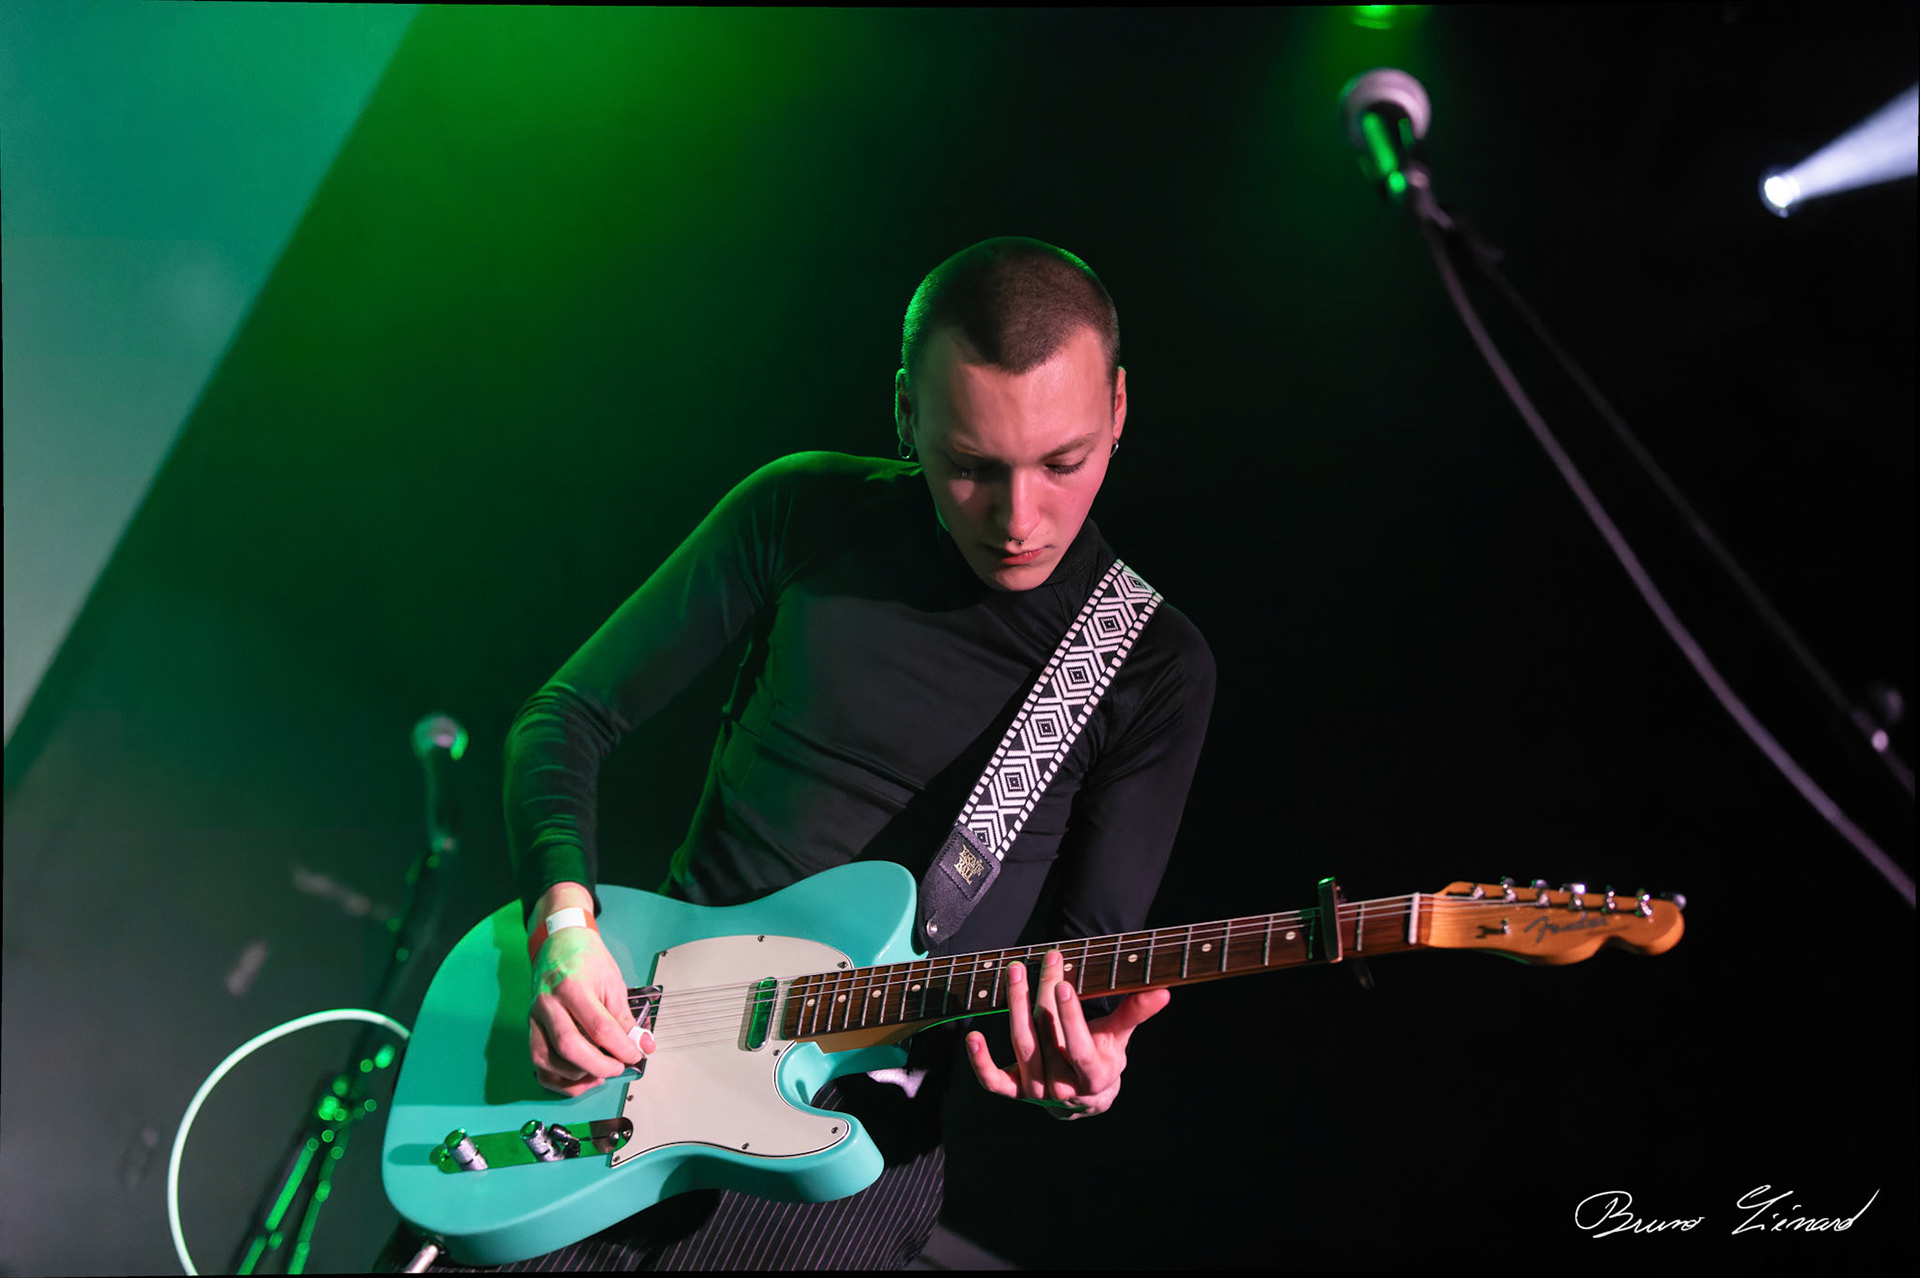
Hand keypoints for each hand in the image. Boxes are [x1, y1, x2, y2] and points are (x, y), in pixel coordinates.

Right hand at [528, 924, 651, 1095]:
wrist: (560, 943)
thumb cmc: (587, 961)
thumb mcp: (613, 983)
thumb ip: (625, 1019)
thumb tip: (643, 1045)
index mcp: (573, 987)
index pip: (599, 1028)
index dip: (621, 1048)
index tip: (636, 1054)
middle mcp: (549, 1004)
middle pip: (570, 1047)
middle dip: (599, 1065)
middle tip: (618, 1067)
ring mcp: (535, 1017)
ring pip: (547, 1060)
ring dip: (576, 1076)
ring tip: (600, 1074)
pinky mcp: (530, 1027)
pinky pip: (538, 1062)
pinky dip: (557, 1078)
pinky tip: (578, 1077)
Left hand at [965, 949, 1169, 1117]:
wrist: (1083, 1098)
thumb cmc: (1103, 1060)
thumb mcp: (1120, 1038)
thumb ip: (1135, 1013)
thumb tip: (1163, 991)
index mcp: (1092, 1077)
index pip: (1079, 1047)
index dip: (1071, 1018)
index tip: (1063, 985)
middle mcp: (1061, 1088)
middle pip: (1046, 1037)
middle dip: (1043, 994)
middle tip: (1046, 959)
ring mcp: (1035, 1091)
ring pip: (1021, 1047)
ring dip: (1015, 1007)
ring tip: (1017, 971)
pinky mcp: (1014, 1091)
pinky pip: (993, 1081)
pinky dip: (981, 1062)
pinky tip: (973, 1037)